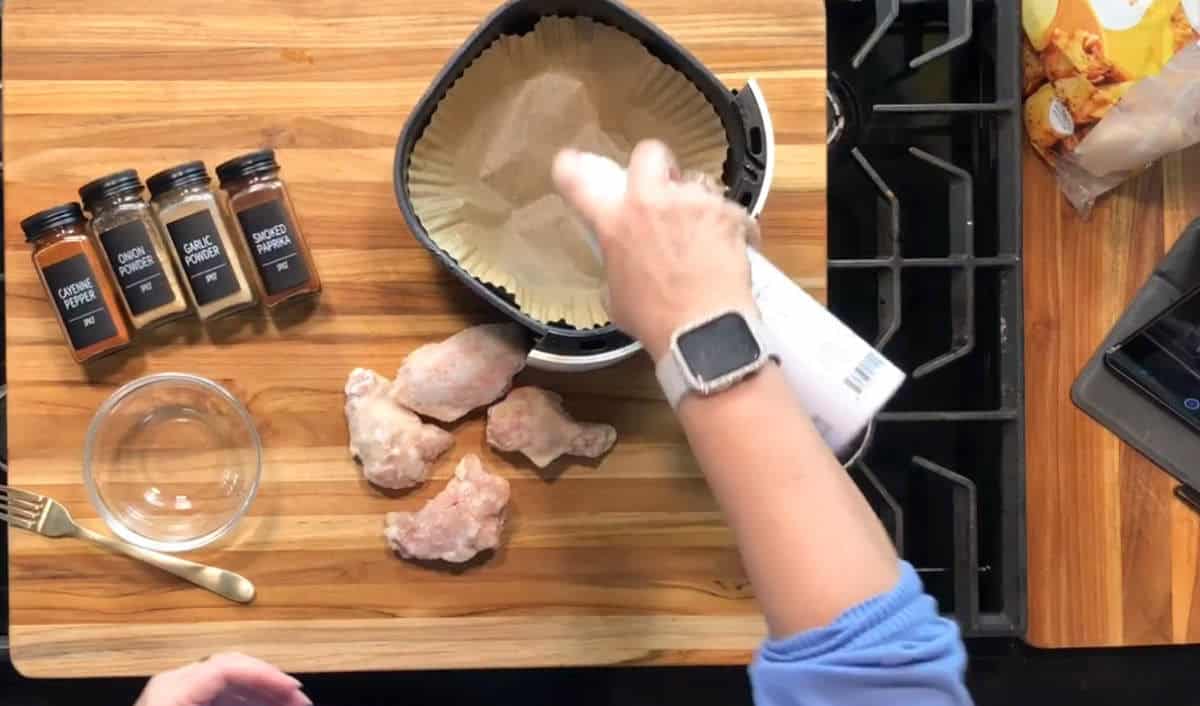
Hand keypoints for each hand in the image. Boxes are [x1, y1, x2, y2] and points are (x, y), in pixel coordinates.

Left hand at [134, 653, 310, 705]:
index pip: (230, 666)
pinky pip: (216, 696)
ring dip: (260, 694)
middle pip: (232, 670)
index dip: (267, 676)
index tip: (295, 690)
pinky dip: (242, 702)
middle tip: (300, 701)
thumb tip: (286, 702)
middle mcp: (172, 683)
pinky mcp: (176, 704)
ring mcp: (172, 693)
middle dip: (269, 685)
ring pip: (226, 684)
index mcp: (174, 686)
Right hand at [553, 140, 756, 360]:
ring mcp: (691, 202)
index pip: (577, 180)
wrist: (701, 330)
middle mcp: (649, 201)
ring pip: (695, 182)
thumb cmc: (655, 321)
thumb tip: (624, 259)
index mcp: (614, 222)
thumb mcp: (616, 295)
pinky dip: (729, 227)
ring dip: (696, 202)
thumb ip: (617, 263)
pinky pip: (728, 210)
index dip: (572, 168)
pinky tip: (728, 251)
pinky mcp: (726, 212)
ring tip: (702, 235)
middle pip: (649, 152)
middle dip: (656, 165)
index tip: (571, 163)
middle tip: (662, 189)